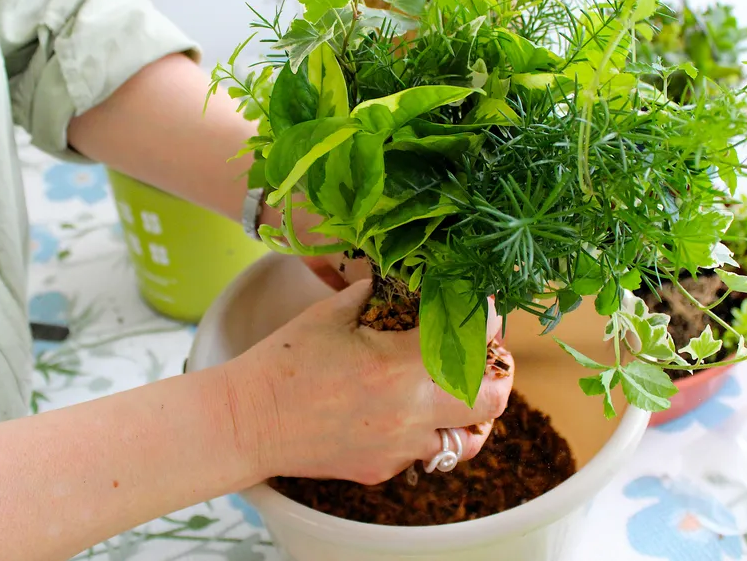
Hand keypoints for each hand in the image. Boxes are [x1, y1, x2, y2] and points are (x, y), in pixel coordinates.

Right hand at [225, 281, 512, 485]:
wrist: (248, 421)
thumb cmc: (285, 361)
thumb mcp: (333, 313)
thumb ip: (379, 293)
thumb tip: (408, 278)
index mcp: (399, 365)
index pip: (472, 339)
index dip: (488, 319)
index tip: (486, 308)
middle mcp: (410, 412)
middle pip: (492, 400)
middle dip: (498, 374)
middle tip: (486, 356)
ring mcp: (399, 447)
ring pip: (464, 436)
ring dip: (466, 410)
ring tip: (451, 388)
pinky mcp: (383, 468)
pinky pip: (422, 451)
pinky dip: (425, 429)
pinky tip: (402, 409)